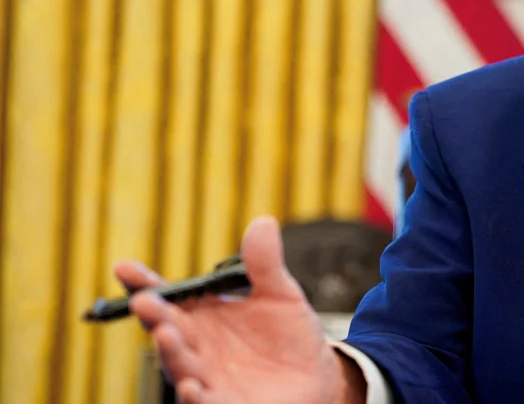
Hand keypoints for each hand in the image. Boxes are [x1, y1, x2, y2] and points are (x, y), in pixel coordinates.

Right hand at [116, 217, 365, 403]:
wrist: (314, 377)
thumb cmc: (288, 335)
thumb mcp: (280, 294)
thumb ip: (265, 264)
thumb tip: (263, 222)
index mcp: (202, 317)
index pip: (167, 298)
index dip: (144, 284)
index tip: (124, 268)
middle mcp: (196, 348)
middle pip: (168, 331)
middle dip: (155, 316)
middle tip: (144, 301)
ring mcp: (207, 378)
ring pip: (180, 367)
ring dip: (170, 353)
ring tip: (166, 334)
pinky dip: (196, 398)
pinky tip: (192, 388)